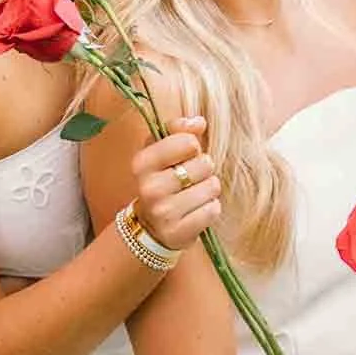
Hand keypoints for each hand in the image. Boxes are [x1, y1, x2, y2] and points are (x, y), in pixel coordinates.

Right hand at [130, 117, 221, 249]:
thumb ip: (179, 130)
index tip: (184, 157)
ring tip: (195, 195)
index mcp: (142, 163)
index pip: (187, 141)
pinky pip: (213, 210)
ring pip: (212, 187)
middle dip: (204, 170)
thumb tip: (199, 122)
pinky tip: (197, 211)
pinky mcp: (178, 232)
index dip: (193, 147)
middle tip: (191, 179)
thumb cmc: (163, 181)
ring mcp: (163, 212)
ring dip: (209, 190)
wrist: (151, 227)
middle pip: (204, 164)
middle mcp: (149, 187)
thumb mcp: (161, 152)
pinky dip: (211, 209)